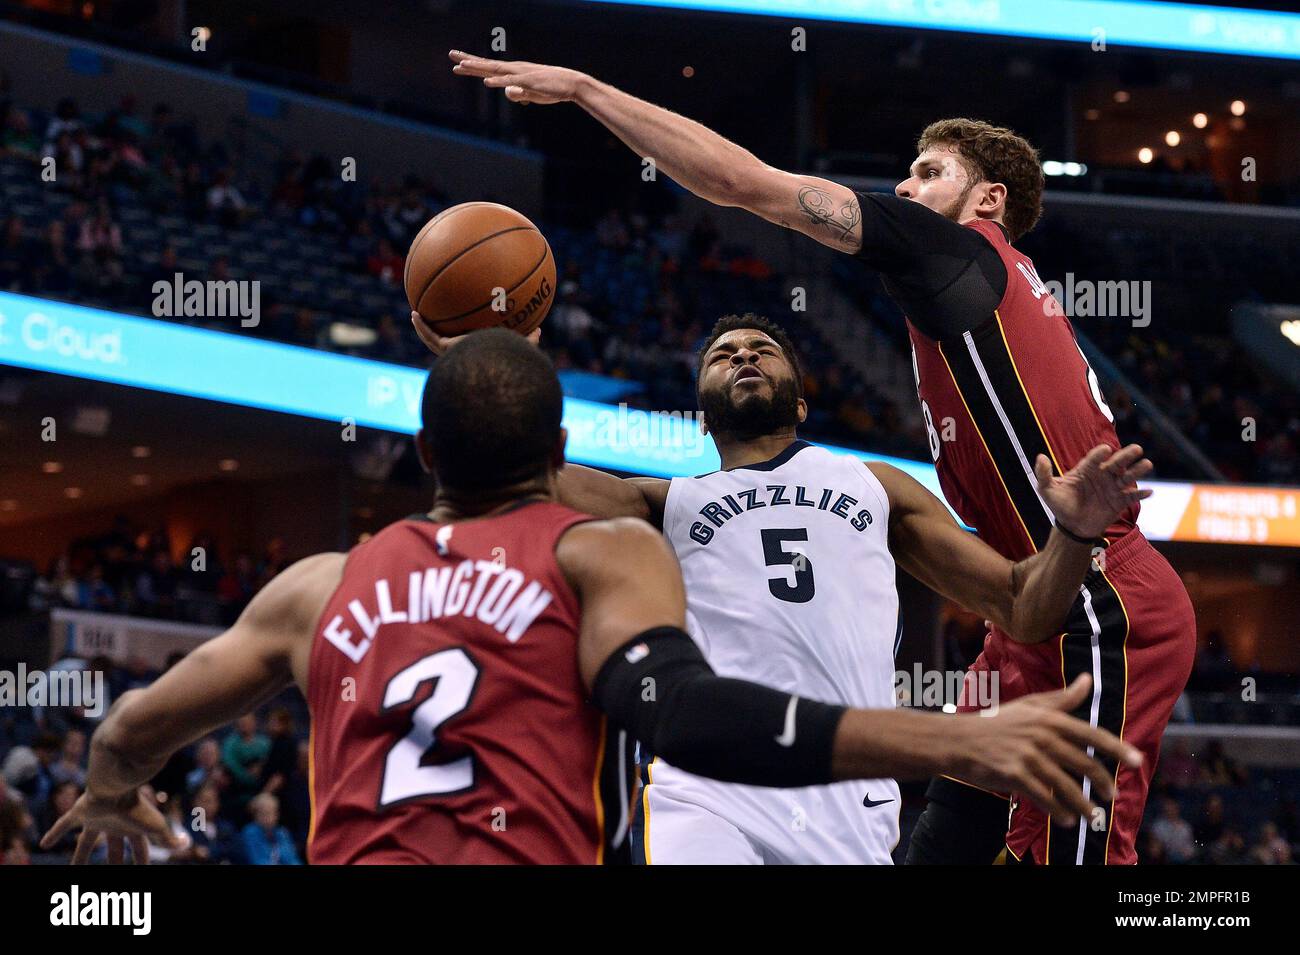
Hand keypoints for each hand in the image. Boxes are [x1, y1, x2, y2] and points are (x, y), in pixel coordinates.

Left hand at [40, 788, 185, 863]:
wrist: (117, 783)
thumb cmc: (136, 805)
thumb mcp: (155, 826)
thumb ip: (169, 838)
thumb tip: (185, 845)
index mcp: (133, 828)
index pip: (139, 850)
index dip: (141, 862)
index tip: (142, 871)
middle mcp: (115, 825)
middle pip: (112, 850)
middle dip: (113, 862)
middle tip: (113, 872)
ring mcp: (96, 819)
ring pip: (86, 842)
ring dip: (80, 857)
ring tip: (73, 869)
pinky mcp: (80, 813)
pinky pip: (64, 825)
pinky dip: (54, 834)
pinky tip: (44, 844)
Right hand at [411, 310, 540, 355]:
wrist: (499, 368)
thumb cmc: (512, 359)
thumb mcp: (522, 345)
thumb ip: (529, 339)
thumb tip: (538, 329)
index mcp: (477, 357)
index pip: (467, 351)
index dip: (463, 344)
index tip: (458, 336)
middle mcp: (462, 359)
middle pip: (446, 348)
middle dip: (439, 339)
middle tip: (433, 328)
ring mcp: (453, 355)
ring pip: (433, 341)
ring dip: (424, 331)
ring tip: (416, 317)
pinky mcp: (447, 349)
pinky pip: (430, 337)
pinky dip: (421, 327)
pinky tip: (414, 314)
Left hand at [450, 50, 588, 104]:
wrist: (570, 84)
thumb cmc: (550, 89)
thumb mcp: (530, 94)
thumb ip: (517, 93)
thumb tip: (508, 93)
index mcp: (513, 73)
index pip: (489, 68)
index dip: (473, 66)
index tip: (457, 64)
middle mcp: (514, 69)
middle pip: (487, 65)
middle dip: (469, 61)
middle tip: (451, 55)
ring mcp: (520, 74)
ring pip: (495, 70)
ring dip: (478, 68)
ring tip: (462, 66)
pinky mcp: (528, 81)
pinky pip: (510, 82)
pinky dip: (498, 82)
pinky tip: (486, 83)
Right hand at [953, 674, 1142, 826]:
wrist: (958, 740)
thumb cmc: (996, 722)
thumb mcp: (1030, 705)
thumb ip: (1063, 697)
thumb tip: (1088, 680)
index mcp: (1049, 718)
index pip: (1091, 734)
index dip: (1117, 748)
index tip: (1137, 760)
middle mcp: (1042, 736)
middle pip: (1083, 764)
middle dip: (1103, 782)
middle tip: (1112, 795)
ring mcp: (1028, 756)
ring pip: (1067, 785)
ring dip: (1083, 804)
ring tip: (1094, 816)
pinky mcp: (1015, 775)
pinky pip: (1045, 797)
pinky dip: (1059, 811)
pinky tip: (1067, 820)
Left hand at [1037, 444, 1152, 538]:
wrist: (1071, 526)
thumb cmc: (1060, 505)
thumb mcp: (1047, 490)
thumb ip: (1044, 474)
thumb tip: (1040, 456)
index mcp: (1086, 470)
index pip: (1094, 459)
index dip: (1099, 454)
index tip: (1105, 450)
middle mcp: (1102, 475)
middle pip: (1115, 463)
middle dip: (1126, 456)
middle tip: (1137, 449)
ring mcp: (1112, 488)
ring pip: (1127, 477)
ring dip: (1137, 471)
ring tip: (1147, 464)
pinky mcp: (1119, 502)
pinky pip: (1131, 497)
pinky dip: (1140, 494)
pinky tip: (1149, 492)